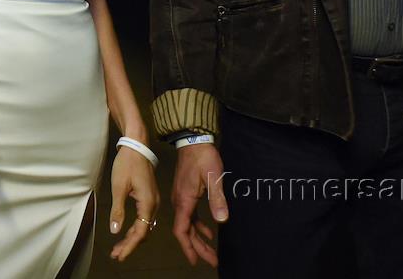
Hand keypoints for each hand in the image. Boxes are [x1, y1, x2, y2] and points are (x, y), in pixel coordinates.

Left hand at [108, 144, 159, 260]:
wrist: (137, 145)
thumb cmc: (127, 163)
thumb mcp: (118, 187)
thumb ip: (117, 210)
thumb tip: (115, 231)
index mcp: (148, 203)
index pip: (140, 232)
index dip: (129, 246)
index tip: (118, 255)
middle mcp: (154, 204)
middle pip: (144, 231)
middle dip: (130, 245)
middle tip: (116, 255)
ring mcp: (154, 200)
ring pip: (145, 225)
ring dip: (133, 237)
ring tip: (119, 247)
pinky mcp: (150, 196)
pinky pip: (145, 217)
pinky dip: (136, 227)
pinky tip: (127, 231)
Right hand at [171, 143, 228, 266]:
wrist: (193, 140)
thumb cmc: (203, 157)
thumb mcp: (213, 177)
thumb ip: (217, 198)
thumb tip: (222, 220)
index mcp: (184, 200)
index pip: (182, 230)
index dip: (188, 247)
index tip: (196, 261)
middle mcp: (180, 202)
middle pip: (186, 231)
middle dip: (198, 247)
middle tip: (212, 260)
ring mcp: (182, 198)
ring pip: (188, 224)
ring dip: (198, 239)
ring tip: (210, 251)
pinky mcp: (186, 193)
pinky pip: (190, 216)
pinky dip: (199, 226)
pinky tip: (208, 231)